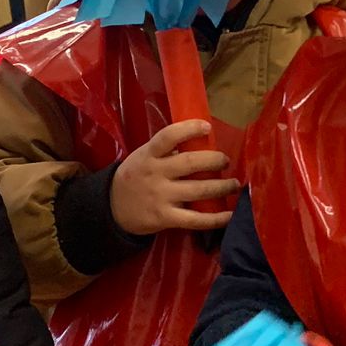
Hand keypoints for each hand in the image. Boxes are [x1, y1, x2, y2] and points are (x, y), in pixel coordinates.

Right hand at [110, 121, 239, 235]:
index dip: (189, 129)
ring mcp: (160, 196)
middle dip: (214, 161)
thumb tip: (202, 144)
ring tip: (234, 185)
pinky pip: (195, 219)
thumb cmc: (135, 176)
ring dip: (222, 187)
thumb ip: (166, 152)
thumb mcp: (143, 157)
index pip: (168, 136)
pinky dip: (215, 218)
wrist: (112, 207)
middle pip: (190, 163)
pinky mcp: (165, 218)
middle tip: (225, 161)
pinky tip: (229, 215)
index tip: (207, 127)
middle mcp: (155, 173)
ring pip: (198, 190)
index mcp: (149, 154)